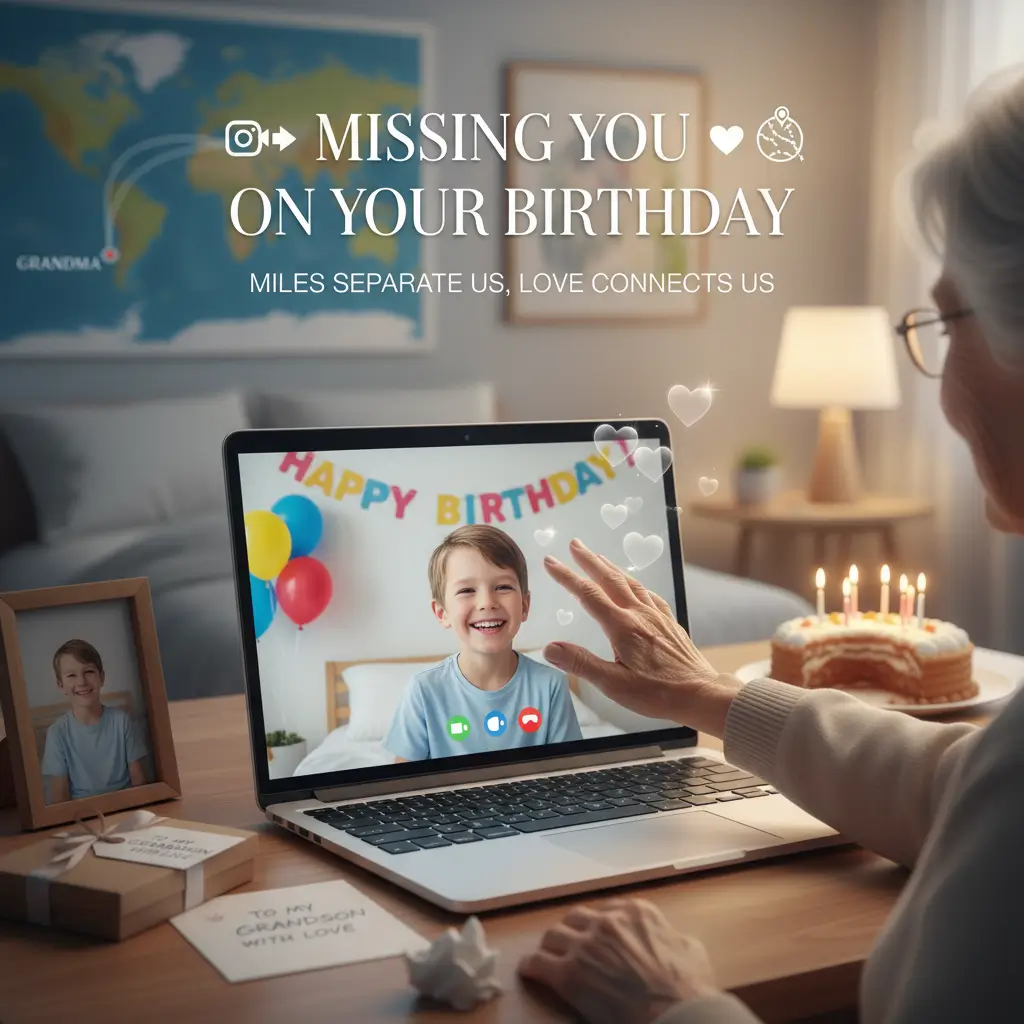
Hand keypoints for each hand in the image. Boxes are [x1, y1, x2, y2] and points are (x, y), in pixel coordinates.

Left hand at [519, 898, 719, 1023]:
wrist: (677, 1014)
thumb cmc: (690, 988)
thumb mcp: (691, 949)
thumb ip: (672, 935)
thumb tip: (671, 937)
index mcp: (636, 912)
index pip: (607, 908)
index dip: (600, 923)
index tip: (597, 934)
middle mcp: (607, 921)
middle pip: (576, 918)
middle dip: (573, 931)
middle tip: (571, 945)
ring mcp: (585, 945)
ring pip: (554, 934)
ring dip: (552, 946)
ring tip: (549, 956)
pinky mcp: (569, 973)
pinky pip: (538, 962)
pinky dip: (532, 966)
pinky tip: (530, 970)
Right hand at [542, 538, 740, 735]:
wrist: (700, 693)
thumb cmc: (658, 693)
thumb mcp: (614, 684)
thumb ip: (581, 663)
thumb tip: (550, 648)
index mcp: (622, 627)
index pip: (588, 594)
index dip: (567, 576)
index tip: (550, 562)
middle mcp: (639, 614)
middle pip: (610, 579)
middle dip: (589, 560)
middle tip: (575, 544)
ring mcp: (656, 616)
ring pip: (630, 582)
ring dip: (611, 567)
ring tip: (598, 556)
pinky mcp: (668, 622)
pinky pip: (648, 593)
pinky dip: (634, 582)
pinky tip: (634, 585)